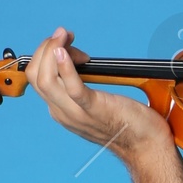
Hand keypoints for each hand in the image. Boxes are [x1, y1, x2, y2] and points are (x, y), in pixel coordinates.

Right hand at [25, 29, 170, 165]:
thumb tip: (75, 58)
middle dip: (46, 47)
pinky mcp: (94, 110)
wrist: (146, 146)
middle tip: (66, 36)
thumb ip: (80, 84)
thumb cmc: (126, 122)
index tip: (67, 44)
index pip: (36, 77)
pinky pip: (73, 88)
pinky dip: (66, 67)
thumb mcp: (94, 101)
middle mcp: (63, 113)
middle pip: (36, 76)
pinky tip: (66, 52)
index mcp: (60, 110)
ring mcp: (76, 113)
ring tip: (68, 38)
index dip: (46, 54)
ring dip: (53, 49)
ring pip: (46, 80)